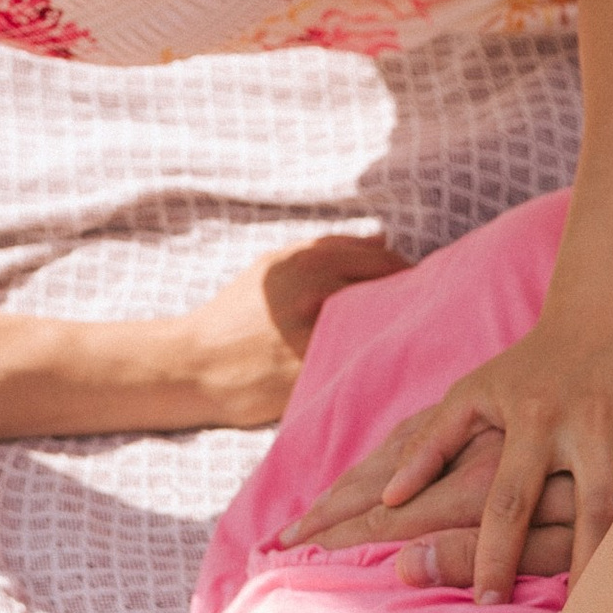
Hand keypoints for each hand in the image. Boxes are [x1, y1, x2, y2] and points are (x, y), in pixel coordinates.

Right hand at [179, 232, 405, 430]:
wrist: (194, 365)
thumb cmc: (234, 314)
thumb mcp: (273, 267)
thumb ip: (327, 248)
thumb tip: (382, 237)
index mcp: (308, 262)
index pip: (383, 261)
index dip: (407, 274)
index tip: (416, 286)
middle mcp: (317, 294)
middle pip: (389, 295)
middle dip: (407, 303)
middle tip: (419, 315)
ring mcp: (317, 336)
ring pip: (379, 332)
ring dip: (395, 336)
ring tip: (401, 340)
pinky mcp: (314, 375)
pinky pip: (359, 366)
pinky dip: (373, 364)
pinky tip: (376, 367)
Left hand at [308, 298, 612, 602]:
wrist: (611, 310)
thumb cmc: (531, 367)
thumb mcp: (473, 394)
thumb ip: (429, 446)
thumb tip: (390, 499)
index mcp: (532, 418)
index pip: (508, 500)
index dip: (494, 554)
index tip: (484, 602)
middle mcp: (587, 419)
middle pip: (590, 510)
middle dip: (584, 571)